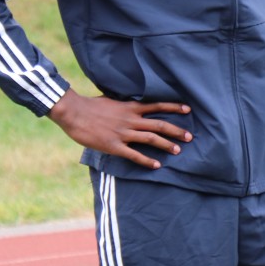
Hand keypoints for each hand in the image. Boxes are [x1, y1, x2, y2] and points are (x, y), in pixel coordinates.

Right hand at [48, 89, 192, 169]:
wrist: (74, 113)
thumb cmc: (92, 105)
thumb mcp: (113, 100)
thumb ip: (126, 103)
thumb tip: (134, 102)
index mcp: (131, 108)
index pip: (158, 106)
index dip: (174, 107)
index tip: (188, 109)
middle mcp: (131, 120)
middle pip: (159, 125)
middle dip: (176, 131)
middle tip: (190, 137)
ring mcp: (123, 133)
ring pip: (150, 139)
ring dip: (166, 145)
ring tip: (178, 150)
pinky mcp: (114, 146)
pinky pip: (134, 155)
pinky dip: (146, 160)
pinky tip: (156, 165)